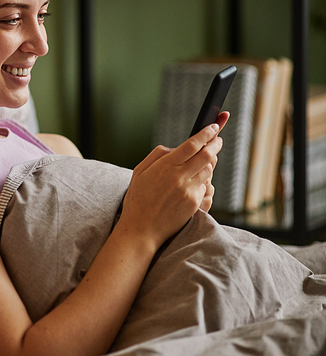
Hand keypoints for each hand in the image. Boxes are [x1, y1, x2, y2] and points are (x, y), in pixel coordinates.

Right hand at [120, 112, 228, 248]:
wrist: (141, 229)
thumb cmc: (138, 199)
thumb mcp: (139, 171)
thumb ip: (158, 155)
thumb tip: (175, 148)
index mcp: (165, 166)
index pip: (192, 144)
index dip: (206, 133)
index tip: (213, 126)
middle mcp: (179, 177)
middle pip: (207, 155)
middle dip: (215, 144)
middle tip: (218, 139)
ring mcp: (189, 191)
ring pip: (209, 170)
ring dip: (211, 162)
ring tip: (208, 157)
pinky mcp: (194, 204)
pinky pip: (205, 187)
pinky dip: (203, 181)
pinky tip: (196, 180)